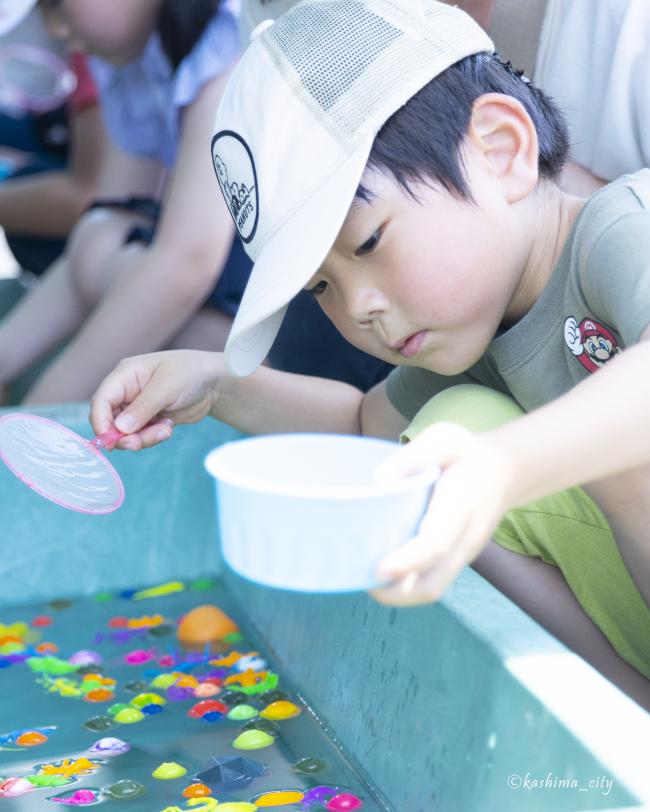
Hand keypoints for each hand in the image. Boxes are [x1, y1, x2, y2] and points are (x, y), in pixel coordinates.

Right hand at [90, 350, 224, 450]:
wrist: (214, 382)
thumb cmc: (190, 373)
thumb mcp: (167, 387)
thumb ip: (143, 408)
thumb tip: (120, 429)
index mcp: (125, 375)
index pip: (101, 400)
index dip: (101, 422)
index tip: (109, 442)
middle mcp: (127, 391)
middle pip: (110, 420)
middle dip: (123, 436)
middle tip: (138, 444)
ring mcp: (137, 407)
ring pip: (126, 432)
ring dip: (143, 438)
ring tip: (165, 430)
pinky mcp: (149, 419)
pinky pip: (141, 436)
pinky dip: (152, 437)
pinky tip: (168, 427)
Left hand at [371, 422, 515, 605]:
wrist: (509, 470)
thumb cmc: (469, 452)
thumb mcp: (446, 439)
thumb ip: (415, 455)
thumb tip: (380, 480)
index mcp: (460, 507)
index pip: (435, 545)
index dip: (406, 561)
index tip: (378, 568)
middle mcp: (464, 538)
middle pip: (433, 583)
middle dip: (396, 593)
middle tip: (360, 580)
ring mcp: (463, 553)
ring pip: (432, 589)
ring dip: (398, 594)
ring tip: (364, 580)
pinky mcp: (457, 558)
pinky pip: (433, 582)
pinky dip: (407, 587)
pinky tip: (382, 574)